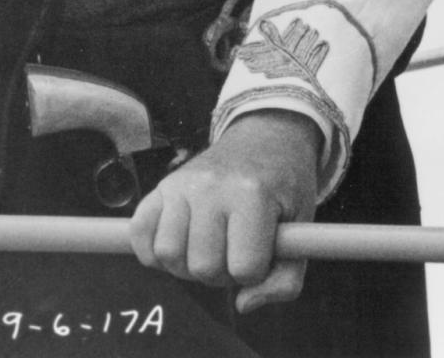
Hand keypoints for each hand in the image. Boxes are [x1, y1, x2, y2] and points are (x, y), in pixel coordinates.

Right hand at [130, 112, 321, 313]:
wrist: (265, 139)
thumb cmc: (283, 188)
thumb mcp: (302, 228)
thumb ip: (286, 280)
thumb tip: (243, 304)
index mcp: (253, 194)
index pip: (245, 267)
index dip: (256, 272)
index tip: (263, 250)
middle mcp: (213, 185)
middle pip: (203, 267)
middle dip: (222, 272)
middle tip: (234, 249)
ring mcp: (183, 183)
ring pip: (168, 254)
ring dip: (188, 264)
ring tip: (209, 246)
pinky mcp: (163, 185)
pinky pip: (141, 233)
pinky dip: (154, 250)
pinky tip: (181, 243)